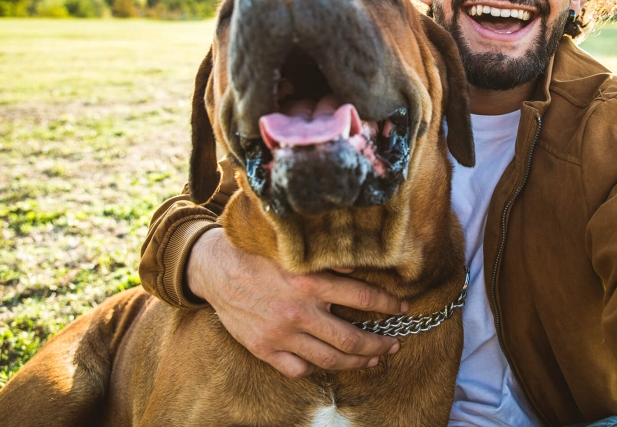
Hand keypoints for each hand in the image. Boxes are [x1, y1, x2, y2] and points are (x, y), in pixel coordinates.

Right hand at [186, 228, 405, 377]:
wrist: (214, 268)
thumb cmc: (257, 252)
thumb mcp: (294, 247)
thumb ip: (328, 258)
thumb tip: (360, 266)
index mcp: (310, 282)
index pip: (363, 298)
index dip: (388, 304)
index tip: (403, 308)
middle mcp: (298, 311)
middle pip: (351, 338)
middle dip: (379, 344)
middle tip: (394, 345)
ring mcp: (281, 334)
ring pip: (329, 359)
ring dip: (356, 362)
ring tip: (372, 360)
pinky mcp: (264, 349)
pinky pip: (298, 369)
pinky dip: (317, 369)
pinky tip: (329, 363)